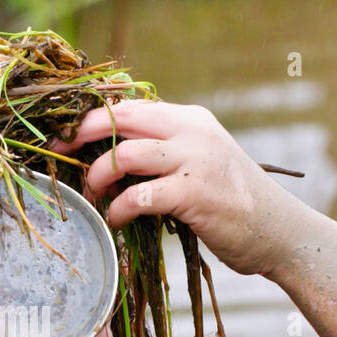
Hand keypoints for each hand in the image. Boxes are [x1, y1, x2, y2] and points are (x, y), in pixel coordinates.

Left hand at [52, 100, 312, 275]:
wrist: (279, 231)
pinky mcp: (194, 193)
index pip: (130, 105)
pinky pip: (139, 196)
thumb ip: (164, 151)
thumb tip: (109, 156)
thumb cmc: (231, 202)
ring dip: (98, 176)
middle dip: (81, 134)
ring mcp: (195, 160)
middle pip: (120, 118)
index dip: (90, 118)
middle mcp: (191, 130)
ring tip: (92, 196)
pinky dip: (118, 209)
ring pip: (124, 154)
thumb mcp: (199, 161)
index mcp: (189, 118)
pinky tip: (115, 220)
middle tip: (58, 155)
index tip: (63, 137)